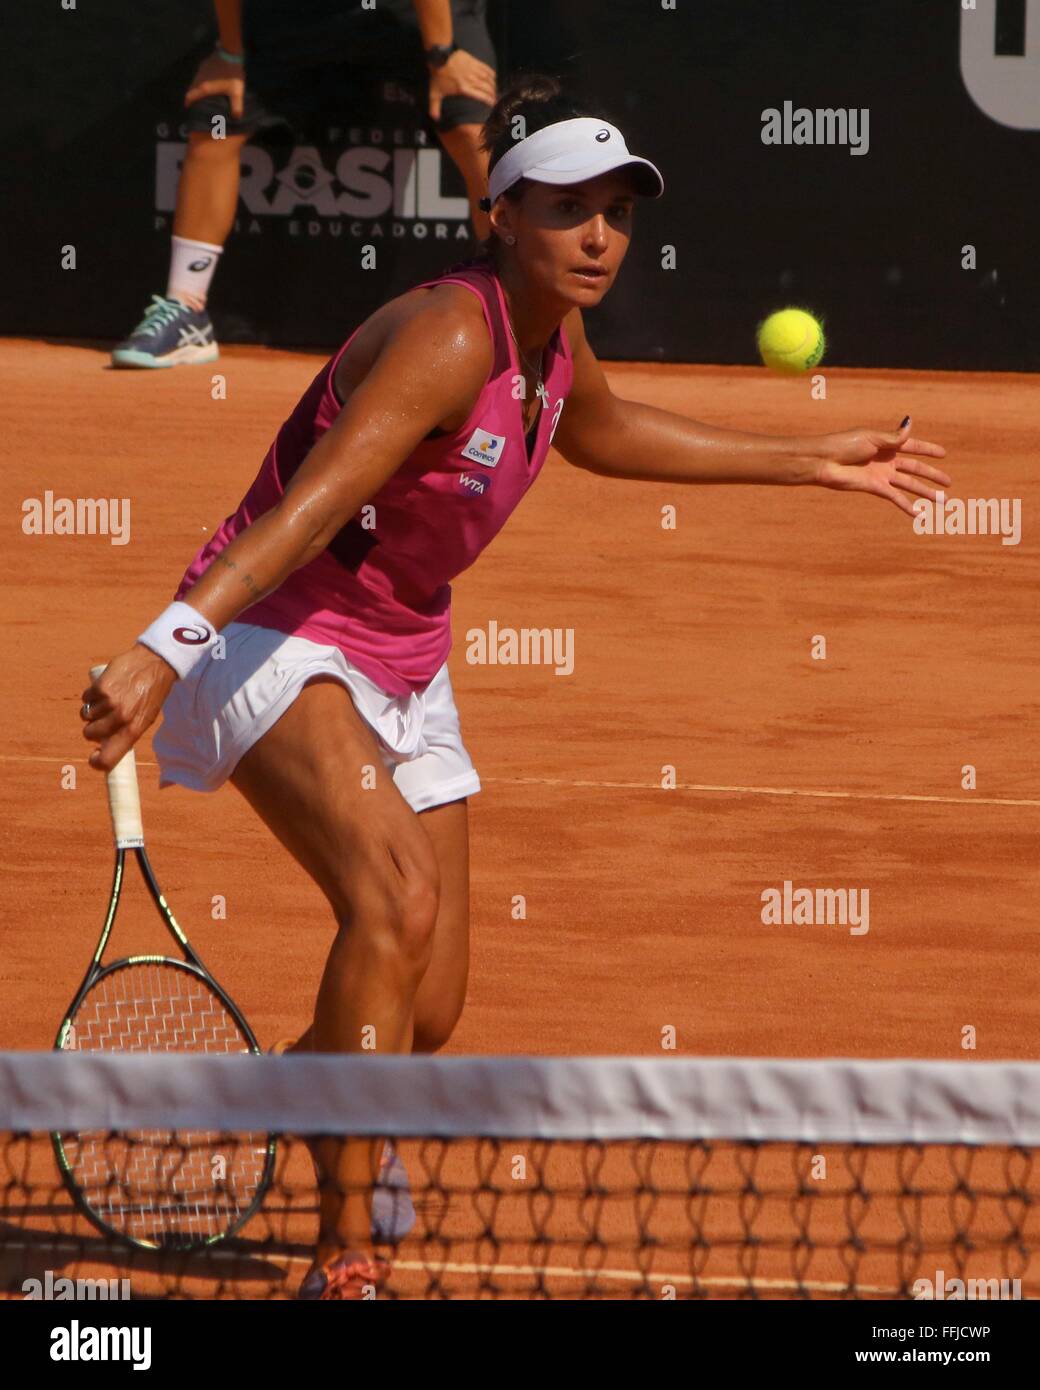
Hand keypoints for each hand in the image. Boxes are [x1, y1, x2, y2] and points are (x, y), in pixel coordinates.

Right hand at [80, 645, 177, 773]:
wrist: (155, 663)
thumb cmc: (151, 693)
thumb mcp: (146, 717)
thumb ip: (127, 732)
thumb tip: (107, 746)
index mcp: (134, 730)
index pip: (108, 758)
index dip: (97, 762)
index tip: (94, 757)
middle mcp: (121, 718)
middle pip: (89, 734)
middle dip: (92, 728)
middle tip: (103, 718)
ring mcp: (109, 703)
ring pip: (86, 715)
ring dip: (92, 709)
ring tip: (107, 700)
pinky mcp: (100, 687)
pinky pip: (86, 698)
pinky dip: (91, 694)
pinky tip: (104, 688)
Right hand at [185, 50, 245, 119]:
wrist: (230, 53)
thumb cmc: (232, 74)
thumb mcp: (237, 91)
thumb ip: (237, 106)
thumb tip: (237, 118)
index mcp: (204, 87)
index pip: (190, 96)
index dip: (188, 103)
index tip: (188, 108)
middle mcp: (199, 79)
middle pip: (191, 89)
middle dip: (191, 96)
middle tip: (195, 103)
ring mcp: (200, 71)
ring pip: (194, 82)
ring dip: (195, 88)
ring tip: (201, 95)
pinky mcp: (204, 65)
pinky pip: (199, 75)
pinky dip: (200, 81)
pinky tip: (206, 83)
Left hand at [427, 49, 495, 123]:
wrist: (440, 56)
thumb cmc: (437, 75)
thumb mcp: (434, 92)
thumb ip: (435, 107)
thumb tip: (435, 118)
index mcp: (464, 89)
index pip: (481, 96)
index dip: (489, 101)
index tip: (493, 105)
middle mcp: (471, 80)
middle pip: (487, 88)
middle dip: (493, 95)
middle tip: (495, 99)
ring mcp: (474, 70)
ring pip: (489, 79)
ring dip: (493, 85)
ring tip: (494, 90)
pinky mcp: (474, 62)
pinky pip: (487, 69)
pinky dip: (492, 74)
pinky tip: (493, 78)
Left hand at [812, 418, 949, 516]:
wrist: (825, 462)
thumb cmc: (844, 445)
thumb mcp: (871, 437)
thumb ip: (893, 436)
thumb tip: (910, 422)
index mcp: (886, 444)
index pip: (913, 446)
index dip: (928, 450)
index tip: (944, 454)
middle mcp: (886, 460)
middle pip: (915, 468)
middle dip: (932, 475)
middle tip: (948, 483)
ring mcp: (882, 475)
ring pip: (909, 485)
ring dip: (925, 493)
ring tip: (942, 501)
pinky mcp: (875, 488)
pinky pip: (895, 498)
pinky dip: (907, 506)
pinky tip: (919, 514)